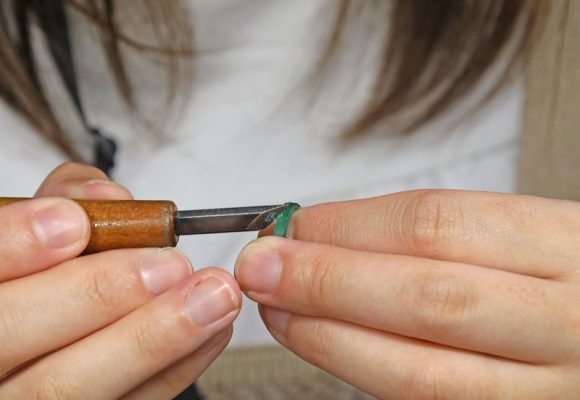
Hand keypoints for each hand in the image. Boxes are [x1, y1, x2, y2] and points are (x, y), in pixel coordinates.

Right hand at [0, 163, 240, 398]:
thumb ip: (62, 200)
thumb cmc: (46, 272)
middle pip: (13, 338)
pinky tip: (213, 330)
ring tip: (213, 297)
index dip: (15, 247)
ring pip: (67, 387)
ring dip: (154, 338)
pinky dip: (175, 367)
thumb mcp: (36, 227)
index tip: (74, 222)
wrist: (49, 338)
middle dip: (100, 294)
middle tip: (170, 265)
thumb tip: (108, 196)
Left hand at [236, 190, 579, 398]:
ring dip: (330, 339)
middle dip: (326, 282)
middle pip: (426, 300)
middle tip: (262, 267)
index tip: (295, 226)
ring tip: (279, 311)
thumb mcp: (526, 232)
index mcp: (569, 250)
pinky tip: (330, 345)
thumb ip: (436, 233)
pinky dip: (367, 374)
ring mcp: (549, 392)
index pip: (437, 227)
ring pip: (422, 374)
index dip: (349, 228)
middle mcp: (569, 325)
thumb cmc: (567, 275)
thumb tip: (323, 233)